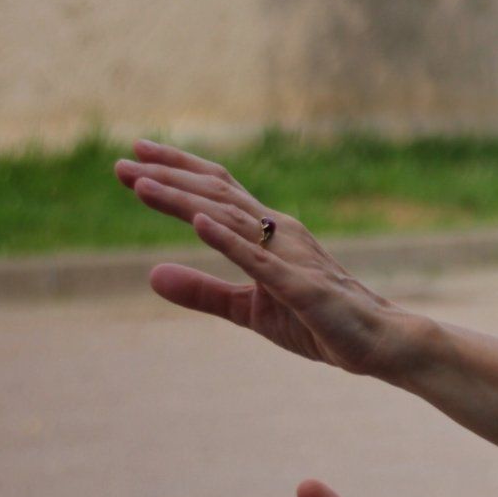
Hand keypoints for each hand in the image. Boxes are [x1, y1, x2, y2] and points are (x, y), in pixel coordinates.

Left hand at [113, 140, 411, 375]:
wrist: (377, 341)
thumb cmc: (317, 321)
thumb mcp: (247, 309)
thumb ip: (201, 291)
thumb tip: (150, 274)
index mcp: (268, 233)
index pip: (216, 191)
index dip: (176, 170)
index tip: (135, 156)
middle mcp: (278, 232)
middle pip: (216, 193)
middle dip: (167, 175)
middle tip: (120, 162)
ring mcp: (290, 255)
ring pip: (229, 217)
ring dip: (183, 199)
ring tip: (141, 184)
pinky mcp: (299, 285)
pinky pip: (257, 258)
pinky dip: (225, 238)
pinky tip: (196, 221)